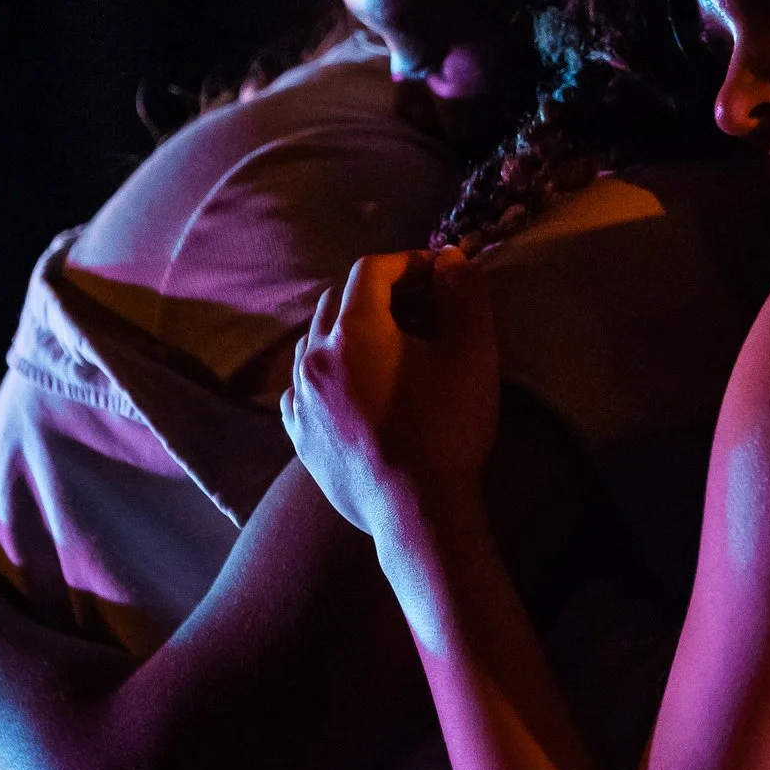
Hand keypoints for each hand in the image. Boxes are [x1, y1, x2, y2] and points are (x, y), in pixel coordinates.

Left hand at [283, 249, 500, 540]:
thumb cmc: (447, 427)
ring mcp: (300, 397)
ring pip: (315, 340)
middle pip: (338, 300)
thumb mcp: (471, 353)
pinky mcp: (298, 434)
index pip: (371, 270)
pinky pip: (302, 385)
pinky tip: (352, 386)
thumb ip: (462, 294)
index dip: (407, 263)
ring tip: (388, 346)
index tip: (439, 275)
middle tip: (420, 307)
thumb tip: (450, 258)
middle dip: (378, 293)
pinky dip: (327, 371)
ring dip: (349, 330)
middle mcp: (315, 354)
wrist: (416, 510)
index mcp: (355, 328)